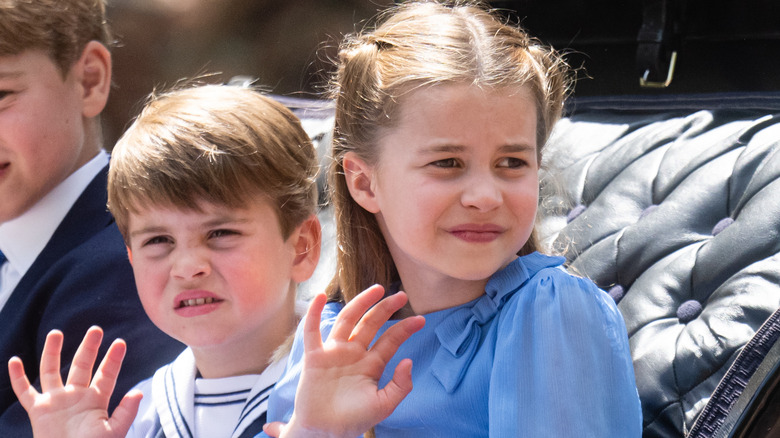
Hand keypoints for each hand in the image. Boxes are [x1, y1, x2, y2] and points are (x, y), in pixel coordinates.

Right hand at [7, 326, 141, 437]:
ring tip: (56, 333)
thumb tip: (138, 392)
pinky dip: (18, 377)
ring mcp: (57, 401)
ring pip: (52, 370)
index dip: (113, 359)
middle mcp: (76, 396)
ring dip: (53, 352)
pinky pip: (25, 392)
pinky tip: (14, 361)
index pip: (106, 374)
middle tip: (95, 329)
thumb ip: (125, 412)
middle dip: (89, 347)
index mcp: (96, 400)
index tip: (120, 342)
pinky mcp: (39, 411)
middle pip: (82, 365)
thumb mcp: (114, 432)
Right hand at [264, 285, 424, 437]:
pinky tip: (320, 297)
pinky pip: (312, 332)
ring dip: (360, 303)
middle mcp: (354, 354)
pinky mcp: (314, 357)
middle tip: (402, 295)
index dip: (404, 329)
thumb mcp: (383, 405)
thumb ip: (400, 386)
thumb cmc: (353, 420)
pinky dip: (314, 314)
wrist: (325, 432)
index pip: (390, 341)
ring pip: (348, 321)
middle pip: (371, 324)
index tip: (421, 319)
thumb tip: (409, 361)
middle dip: (386, 309)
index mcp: (371, 364)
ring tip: (376, 290)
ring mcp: (334, 353)